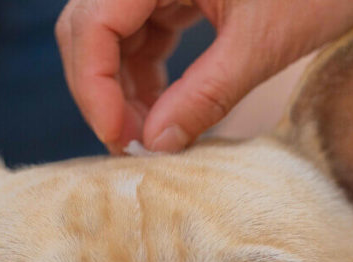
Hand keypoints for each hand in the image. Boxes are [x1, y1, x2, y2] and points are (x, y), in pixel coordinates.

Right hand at [56, 0, 352, 153]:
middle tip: (130, 146)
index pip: (93, 25)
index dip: (94, 87)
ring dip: (123, 87)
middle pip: (90, 28)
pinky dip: (146, 71)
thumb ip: (205, 94)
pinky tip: (166, 109)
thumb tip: (155, 144)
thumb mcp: (262, 43)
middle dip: (102, 90)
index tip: (119, 139)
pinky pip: (142, 29)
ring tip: (152, 136)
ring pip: (112, 33)